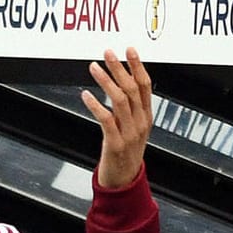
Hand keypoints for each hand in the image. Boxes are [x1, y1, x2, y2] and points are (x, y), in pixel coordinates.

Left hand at [82, 47, 152, 189]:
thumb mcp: (133, 129)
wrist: (124, 182)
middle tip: (108, 53)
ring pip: (121, 100)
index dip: (138, 66)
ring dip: (106, 81)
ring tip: (94, 67)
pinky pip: (106, 120)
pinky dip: (96, 105)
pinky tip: (86, 94)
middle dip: (120, 68)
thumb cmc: (125, 154)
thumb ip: (130, 109)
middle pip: (133, 89)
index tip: (129, 50)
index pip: (145, 85)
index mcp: (146, 117)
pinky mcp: (116, 144)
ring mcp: (130, 134)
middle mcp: (141, 123)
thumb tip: (121, 86)